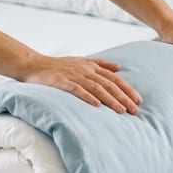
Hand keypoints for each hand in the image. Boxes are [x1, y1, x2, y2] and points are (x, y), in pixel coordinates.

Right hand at [22, 55, 142, 114]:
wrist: (33, 64)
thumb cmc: (58, 66)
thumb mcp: (81, 61)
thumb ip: (100, 64)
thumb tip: (119, 67)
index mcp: (91, 66)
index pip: (114, 78)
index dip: (128, 89)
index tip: (139, 100)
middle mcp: (85, 69)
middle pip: (109, 84)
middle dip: (124, 97)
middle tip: (135, 110)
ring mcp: (73, 75)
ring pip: (97, 88)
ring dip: (111, 100)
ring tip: (121, 111)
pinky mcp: (62, 81)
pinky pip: (77, 90)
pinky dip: (88, 97)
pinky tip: (97, 106)